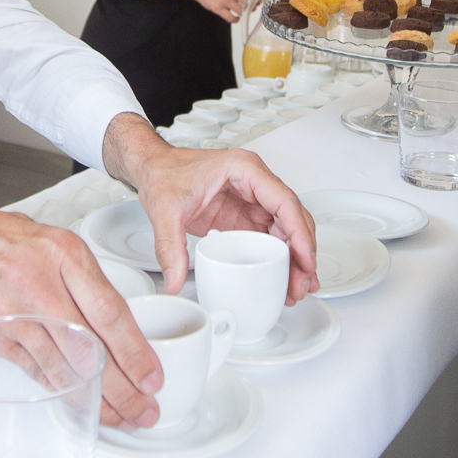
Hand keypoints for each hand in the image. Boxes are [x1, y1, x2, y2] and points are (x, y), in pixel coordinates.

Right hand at [0, 202, 165, 429]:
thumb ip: (89, 283)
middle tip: (144, 411)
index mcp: (64, 256)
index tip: (153, 378)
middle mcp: (40, 287)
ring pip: (63, 369)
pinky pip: (36, 371)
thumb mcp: (59, 244)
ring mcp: (15, 316)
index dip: (135, 353)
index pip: (110, 313)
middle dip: (122, 389)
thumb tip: (122, 329)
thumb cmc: (6, 240)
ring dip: (94, 400)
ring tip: (119, 417)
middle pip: (90, 350)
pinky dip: (61, 391)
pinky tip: (80, 404)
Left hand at [104, 112, 316, 298]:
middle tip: (301, 285)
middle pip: (293, 218)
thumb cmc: (164, 174)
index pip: (284, 202)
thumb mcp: (164, 211)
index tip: (305, 261)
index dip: (300, 234)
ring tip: (297, 288)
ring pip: (287, 229)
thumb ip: (169, 246)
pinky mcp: (245, 214)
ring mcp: (253, 199)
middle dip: (302, 253)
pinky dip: (281, 257)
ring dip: (296, 258)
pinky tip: (285, 277)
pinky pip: (271, 236)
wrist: (152, 168)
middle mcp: (255, 182)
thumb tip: (175, 279)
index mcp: (244, 170)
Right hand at [170, 0, 253, 22]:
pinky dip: (235, 20)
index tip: (258, 2)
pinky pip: (231, 18)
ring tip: (242, 13)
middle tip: (250, 8)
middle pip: (249, 3)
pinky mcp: (218, 8)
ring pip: (241, 11)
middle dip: (251, 7)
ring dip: (243, 13)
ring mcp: (225, 0)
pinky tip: (235, 18)